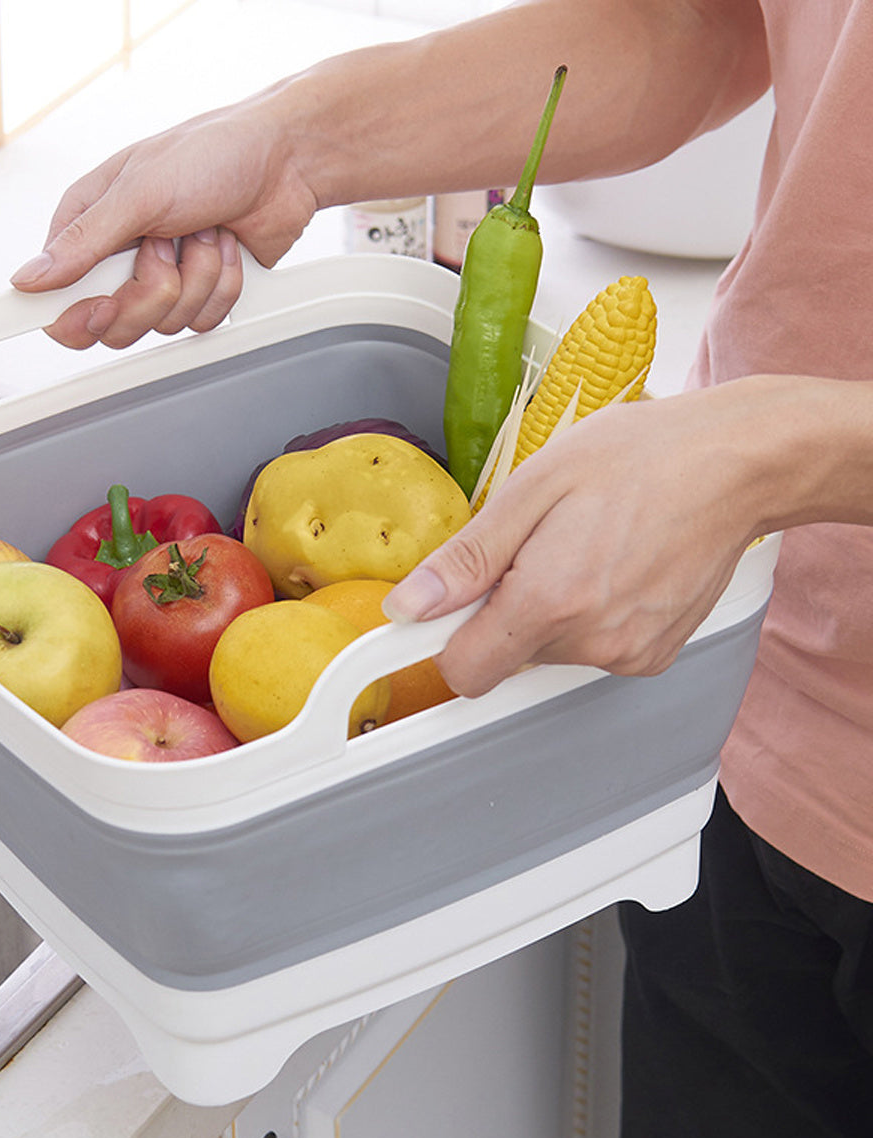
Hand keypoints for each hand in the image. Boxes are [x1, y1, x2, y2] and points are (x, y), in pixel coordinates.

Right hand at [10, 95, 319, 348]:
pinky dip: (223, 286)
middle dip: (153, 292)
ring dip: (197, 279)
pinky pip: (203, 322)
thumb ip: (83, 241)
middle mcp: (123, 258)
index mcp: (91, 226)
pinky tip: (227, 248)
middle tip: (167, 248)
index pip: (58, 298)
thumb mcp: (138, 191)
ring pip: (165, 325)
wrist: (286, 163)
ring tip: (205, 232)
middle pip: (115, 325)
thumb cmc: (213, 154)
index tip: (101, 307)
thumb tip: (30, 278)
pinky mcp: (202, 294)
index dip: (77, 316)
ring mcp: (164, 280)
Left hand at [384, 383, 775, 696]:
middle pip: (504, 656)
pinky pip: (590, 648)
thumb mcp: (533, 487)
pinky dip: (586, 616)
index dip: (443, 639)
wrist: (735, 463)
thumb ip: (467, 559)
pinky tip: (611, 566)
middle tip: (533, 547)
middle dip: (501, 609)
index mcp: (551, 601)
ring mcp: (628, 654)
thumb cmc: (639, 458)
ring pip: (547, 652)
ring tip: (581, 547)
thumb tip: (410, 606)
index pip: (463, 671)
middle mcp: (592, 641)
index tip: (441, 608)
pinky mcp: (654, 655)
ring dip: (546, 611)